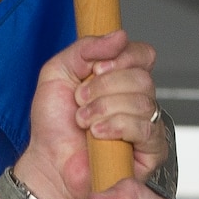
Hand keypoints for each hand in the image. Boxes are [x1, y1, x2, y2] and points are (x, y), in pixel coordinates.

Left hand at [14, 31, 163, 198]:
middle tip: (80, 102)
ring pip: (143, 102)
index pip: (143, 55)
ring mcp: (146, 125)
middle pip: (143, 78)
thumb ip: (85, 48)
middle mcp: (137, 99)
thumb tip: (119, 36)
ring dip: (104, 109)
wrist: (48, 163)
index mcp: (121, 78)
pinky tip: (99, 135)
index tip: (95, 70)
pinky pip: (146, 128)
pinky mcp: (150, 151)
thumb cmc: (53, 125)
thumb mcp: (57, 72)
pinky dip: (117, 127)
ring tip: (85, 122)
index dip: (123, 58)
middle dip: (104, 88)